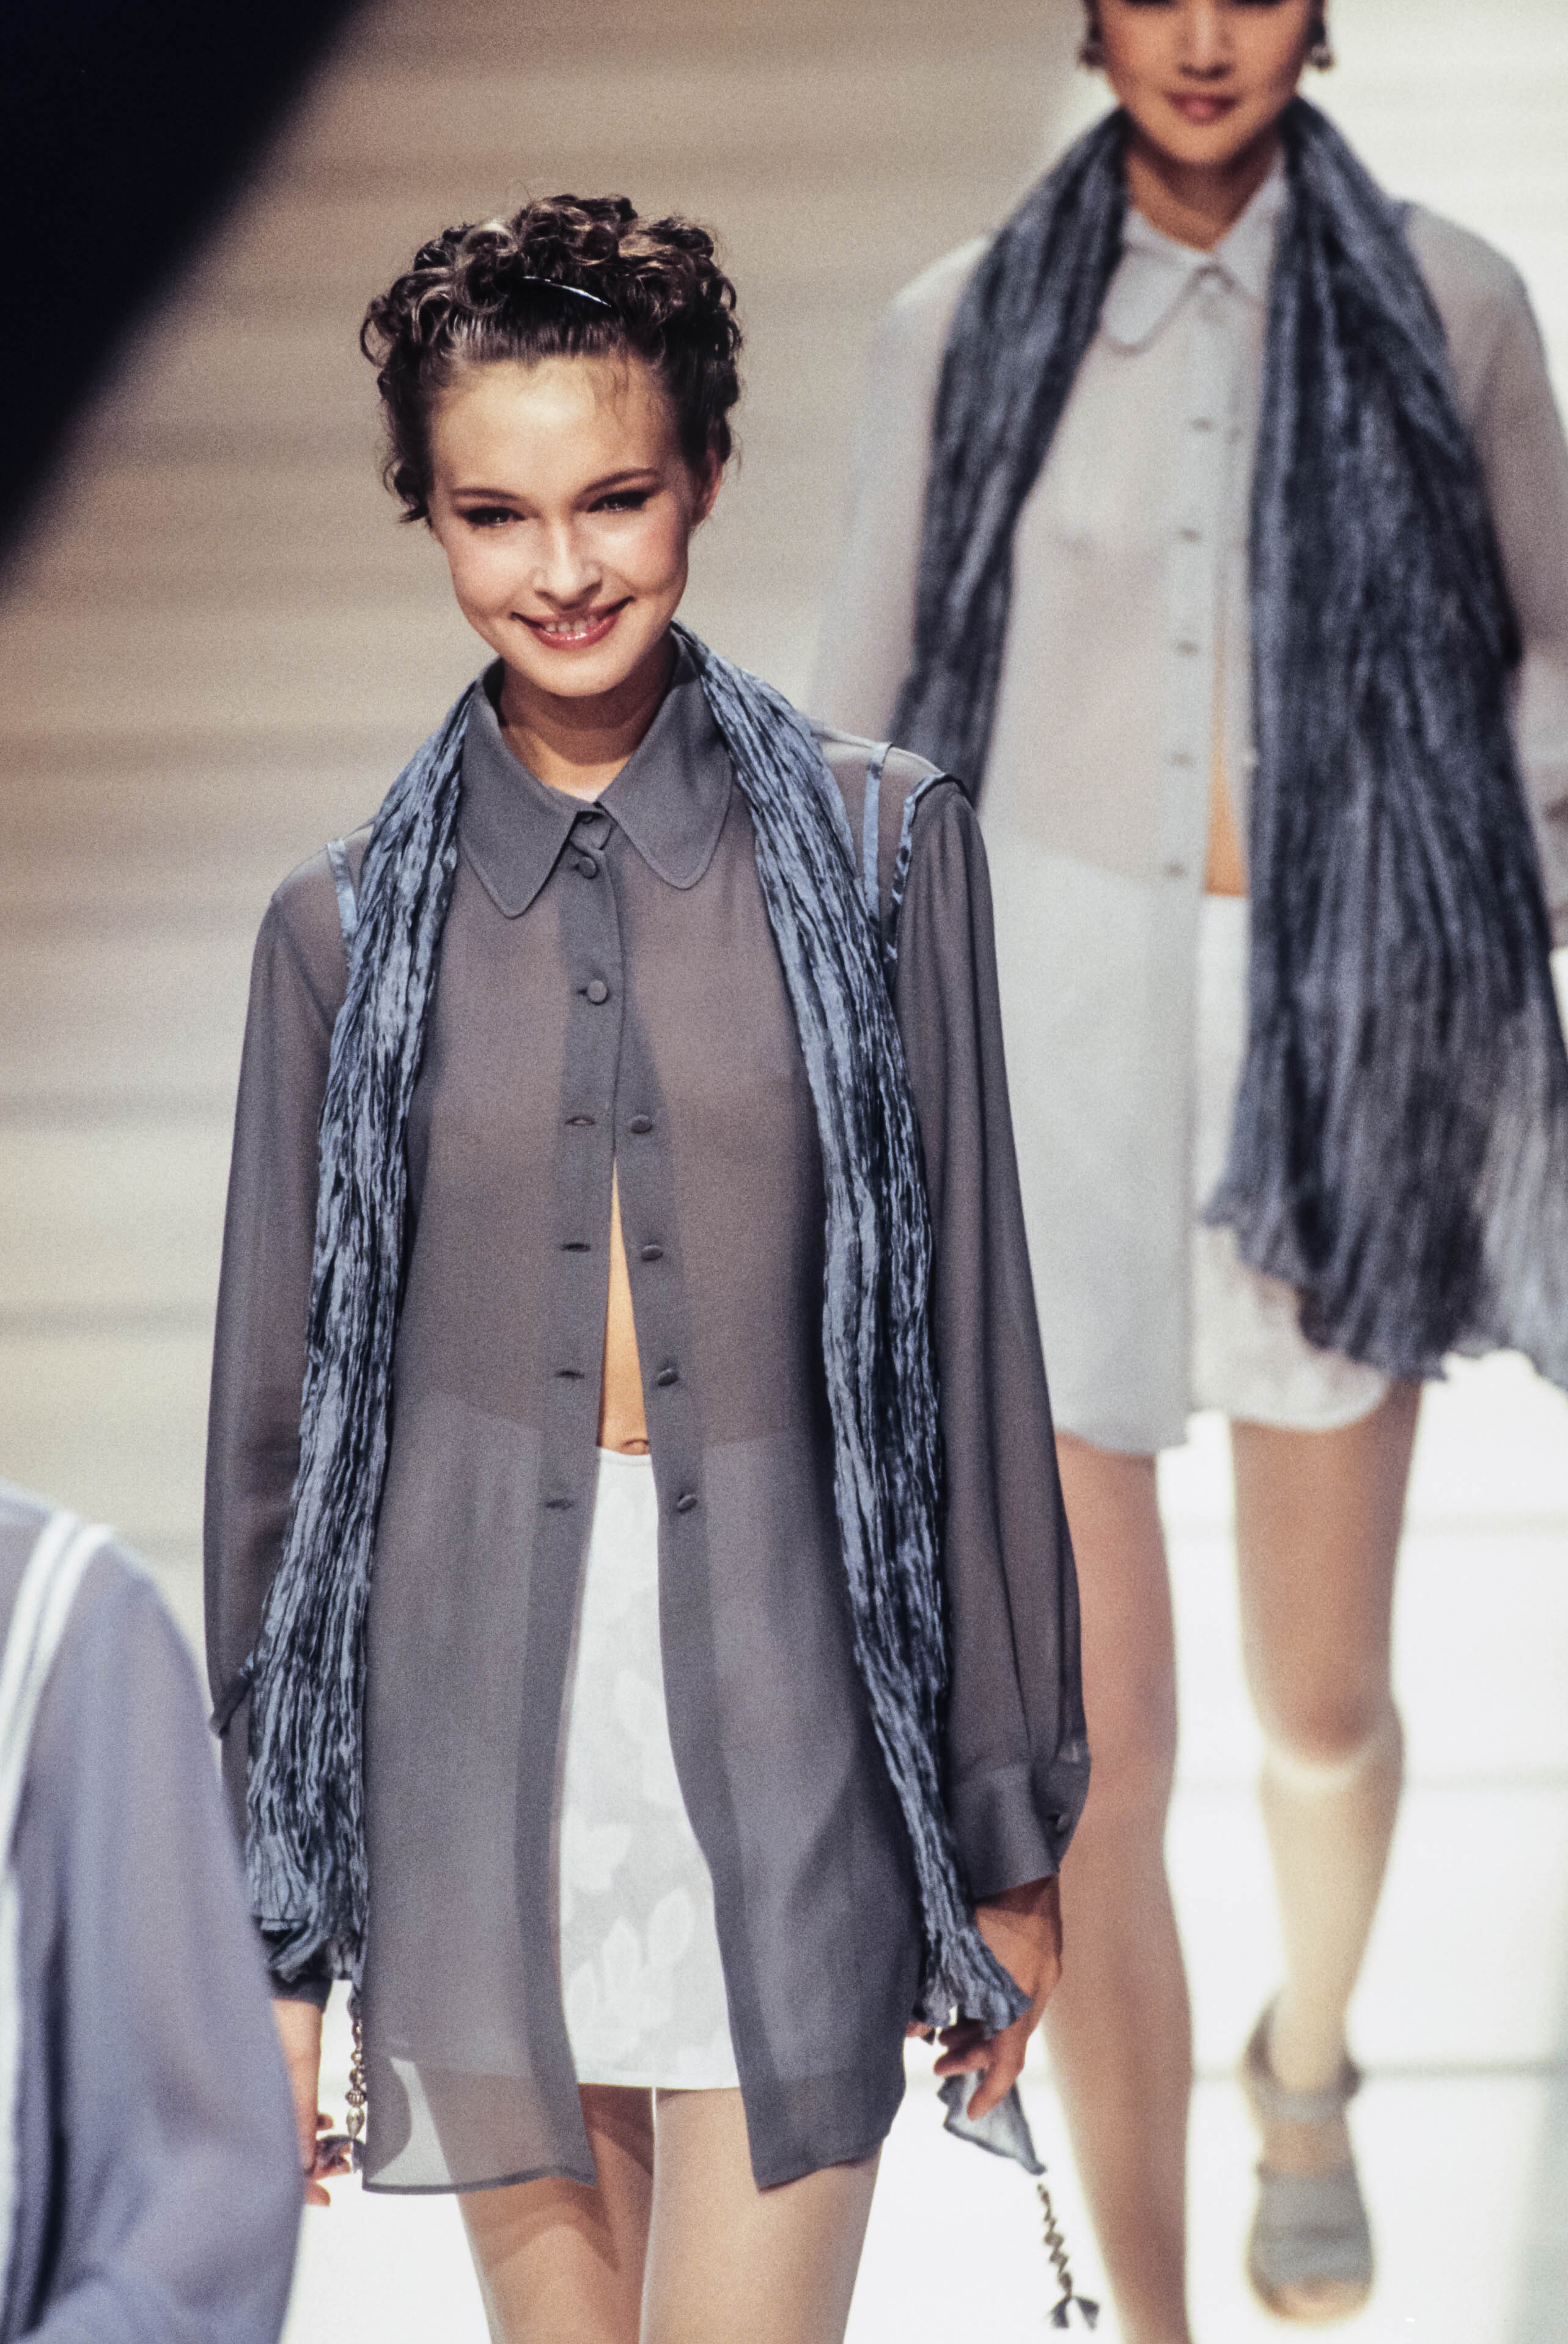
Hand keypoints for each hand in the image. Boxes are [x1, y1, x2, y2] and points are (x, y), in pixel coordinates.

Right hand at [271, 1997, 350, 2204]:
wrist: (286, 1980)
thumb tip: (306, 2163)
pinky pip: (287, 2117)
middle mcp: (253, 2106)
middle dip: (310, 2168)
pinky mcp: (271, 2082)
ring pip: (285, 2137)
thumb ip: (301, 2116)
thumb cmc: (286, 2016)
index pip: (270, 2165)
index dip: (298, 2188)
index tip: (325, 2197)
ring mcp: (263, 2095)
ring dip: (312, 2147)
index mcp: (251, 2108)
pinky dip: (307, 2125)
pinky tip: (324, 2123)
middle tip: (339, 2168)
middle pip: (278, 2155)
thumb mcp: (299, 2069)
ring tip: (338, 2148)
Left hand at [932, 1874, 1062, 2121]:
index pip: (1009, 2060)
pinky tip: (966, 1992)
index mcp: (1019, 1995)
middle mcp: (1039, 1984)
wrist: (1011, 1847)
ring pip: (1014, 2011)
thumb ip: (930, 1994)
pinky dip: (994, 1999)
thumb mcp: (947, 1952)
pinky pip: (1020, 1987)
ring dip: (981, 2026)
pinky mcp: (1043, 1942)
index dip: (988, 2089)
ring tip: (944, 2029)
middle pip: (1010, 2037)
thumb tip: (910, 2030)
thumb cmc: (974, 1897)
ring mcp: (1045, 1962)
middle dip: (973, 2054)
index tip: (970, 2111)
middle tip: (937, 2061)